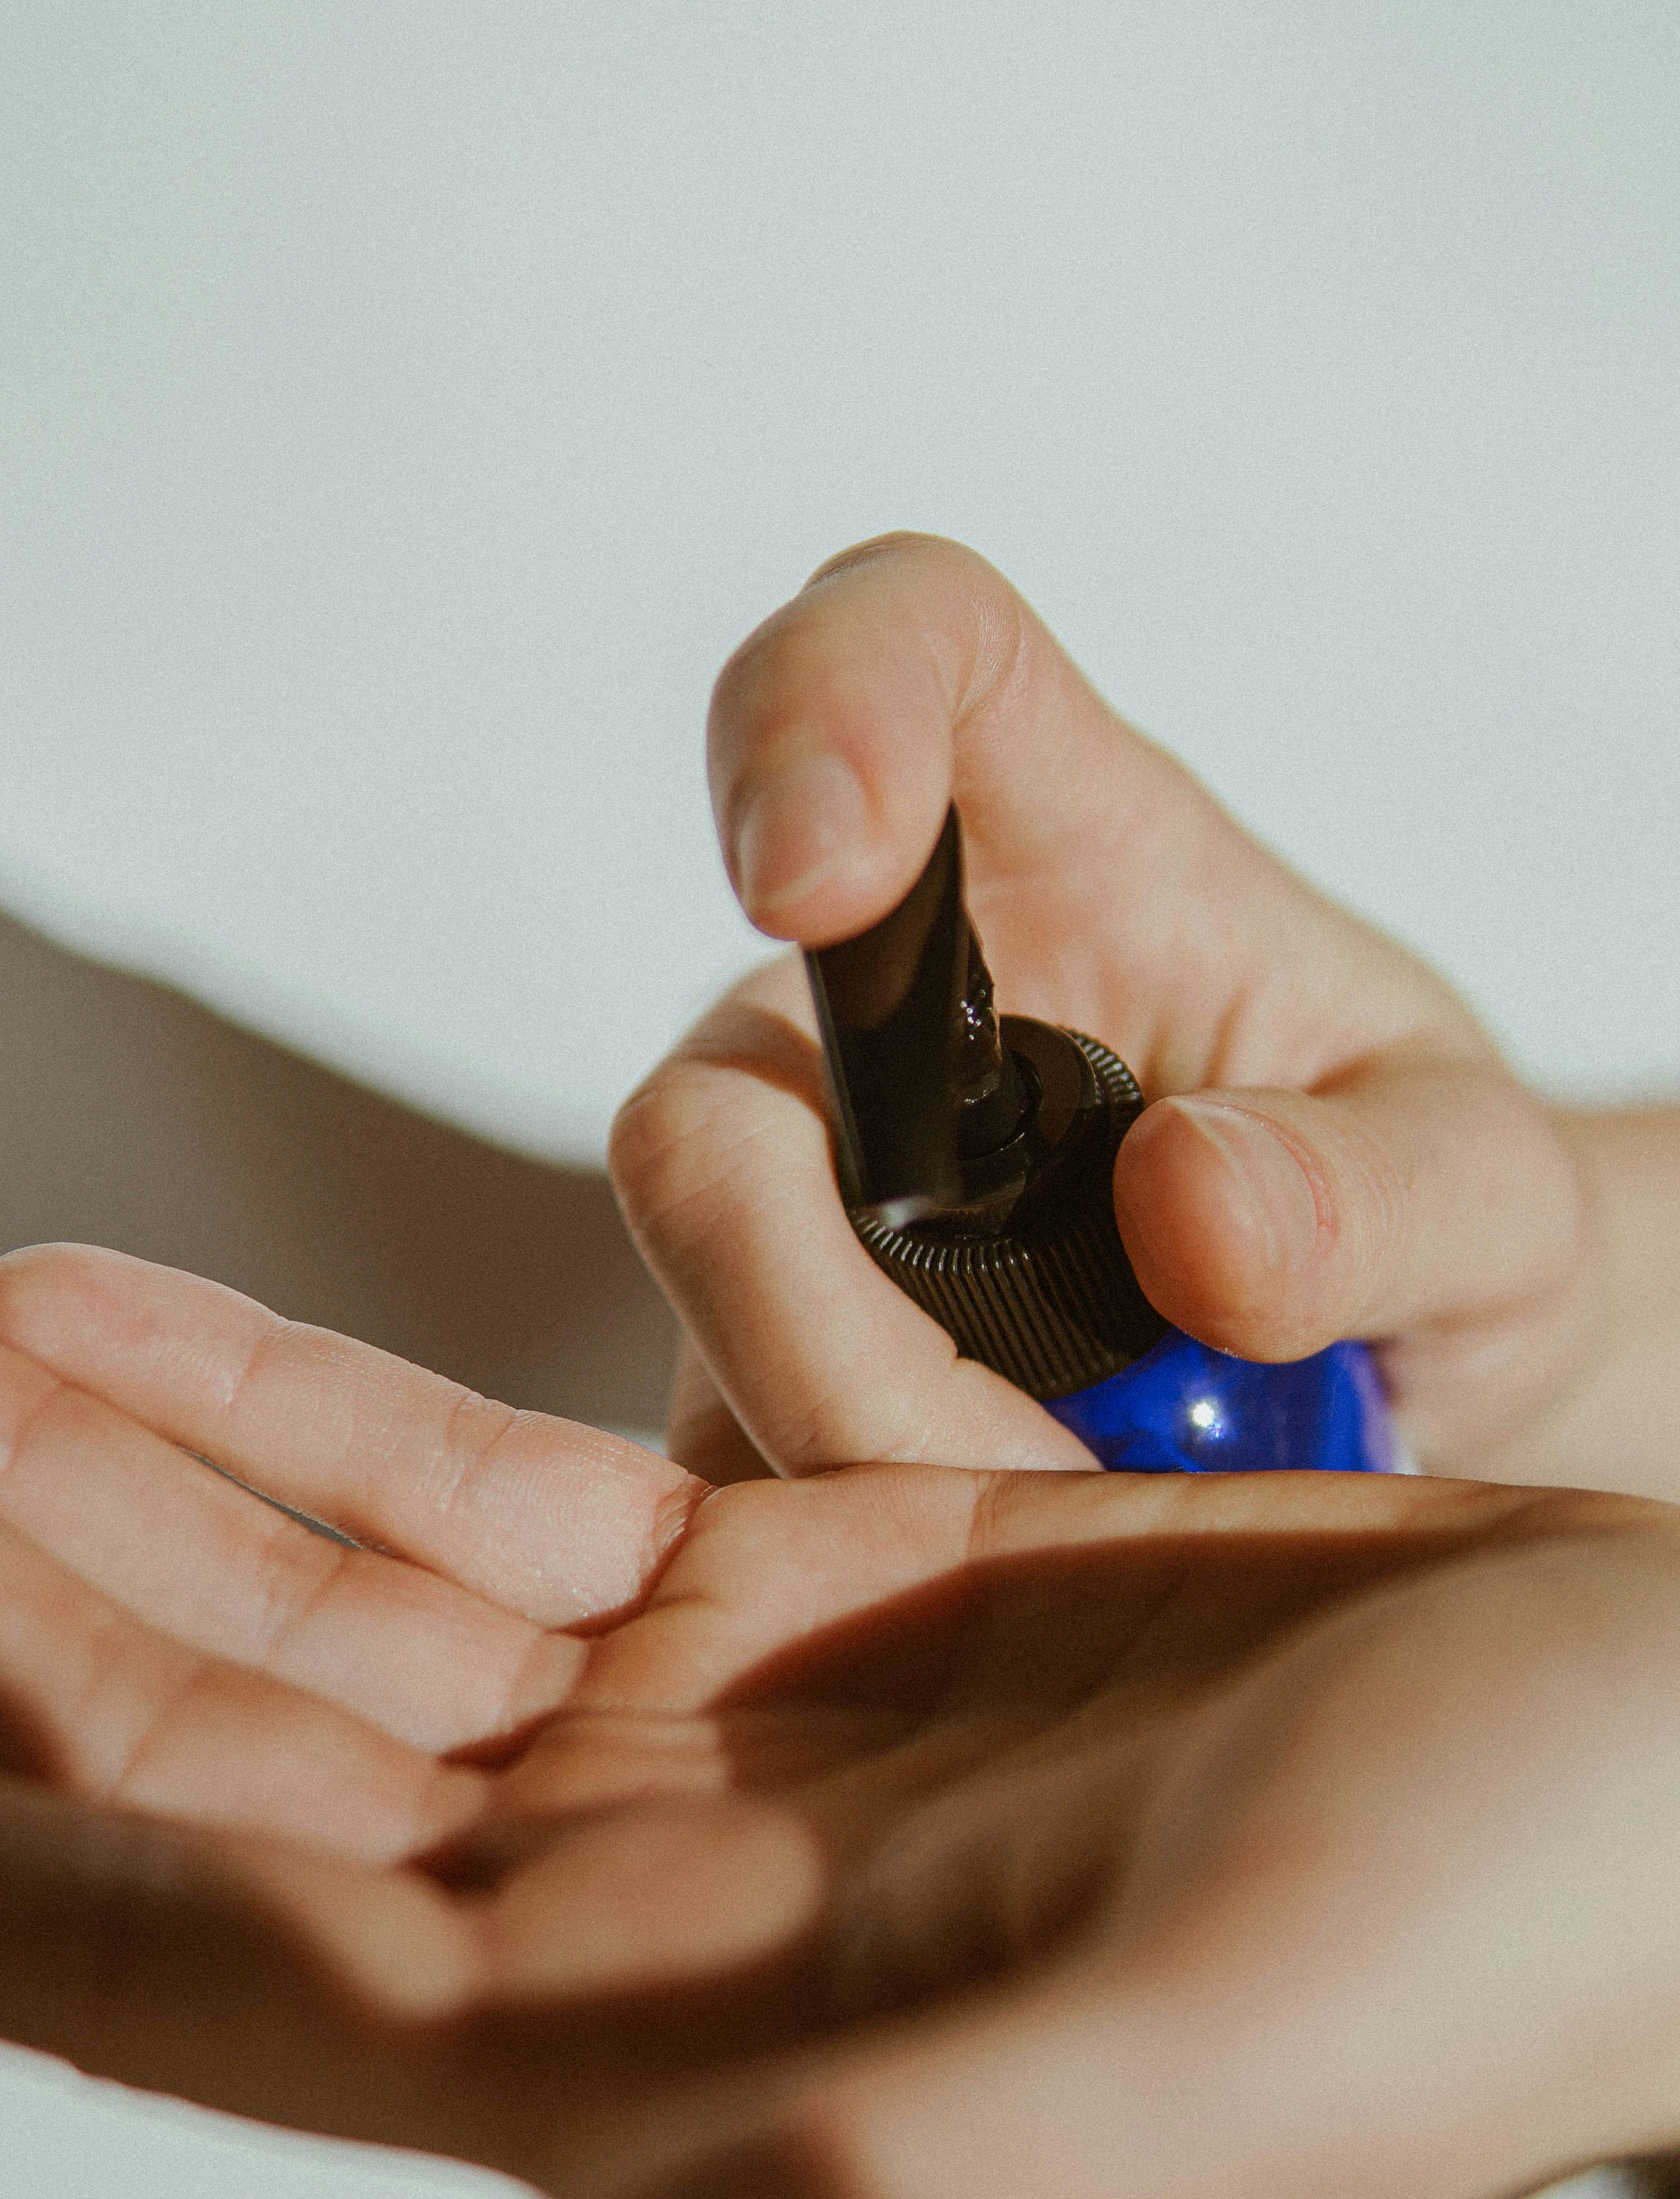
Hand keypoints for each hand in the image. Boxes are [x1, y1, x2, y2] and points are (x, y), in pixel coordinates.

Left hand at [0, 1248, 1679, 2198]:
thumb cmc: (1539, 1910)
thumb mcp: (1231, 2072)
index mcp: (692, 2063)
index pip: (215, 1980)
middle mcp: (656, 1915)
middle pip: (215, 1781)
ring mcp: (719, 1746)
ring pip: (319, 1624)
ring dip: (119, 1494)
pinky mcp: (817, 1593)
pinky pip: (486, 1501)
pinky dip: (307, 1418)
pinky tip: (154, 1344)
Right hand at [607, 533, 1639, 1488]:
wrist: (1390, 1367)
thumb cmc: (1426, 1216)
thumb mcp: (1491, 1205)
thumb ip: (1387, 1197)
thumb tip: (1191, 1208)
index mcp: (1076, 845)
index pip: (902, 647)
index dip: (815, 708)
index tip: (813, 875)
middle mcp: (889, 1004)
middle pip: (714, 1099)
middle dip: (820, 1307)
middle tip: (1036, 1464)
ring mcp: (807, 1183)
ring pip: (707, 1313)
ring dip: (869, 1450)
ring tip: (1088, 1512)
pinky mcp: (766, 1341)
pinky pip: (730, 1442)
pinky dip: (844, 1535)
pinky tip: (1002, 1551)